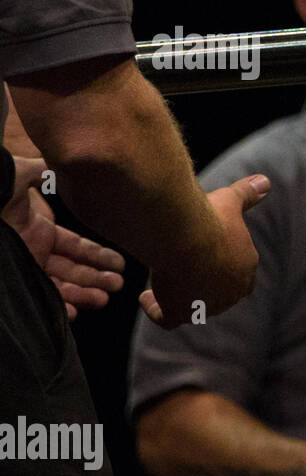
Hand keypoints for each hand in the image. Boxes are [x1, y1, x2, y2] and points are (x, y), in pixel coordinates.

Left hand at [1, 156, 124, 318]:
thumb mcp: (18, 174)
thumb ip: (41, 171)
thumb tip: (60, 163)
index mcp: (39, 230)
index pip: (77, 247)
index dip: (99, 255)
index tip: (120, 264)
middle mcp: (35, 252)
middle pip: (74, 270)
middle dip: (98, 278)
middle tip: (118, 285)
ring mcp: (24, 268)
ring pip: (61, 287)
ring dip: (84, 295)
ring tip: (104, 300)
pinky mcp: (15, 282)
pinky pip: (42, 298)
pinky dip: (59, 308)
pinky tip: (73, 313)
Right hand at [140, 174, 269, 327]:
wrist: (185, 235)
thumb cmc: (207, 216)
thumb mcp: (230, 201)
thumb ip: (247, 194)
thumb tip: (265, 181)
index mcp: (245, 268)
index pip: (234, 275)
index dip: (217, 269)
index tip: (201, 260)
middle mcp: (231, 292)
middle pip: (213, 295)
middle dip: (198, 287)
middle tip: (179, 275)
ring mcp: (207, 306)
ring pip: (191, 308)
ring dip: (176, 298)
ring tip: (157, 287)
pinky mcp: (181, 313)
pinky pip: (167, 319)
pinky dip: (157, 311)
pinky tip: (145, 297)